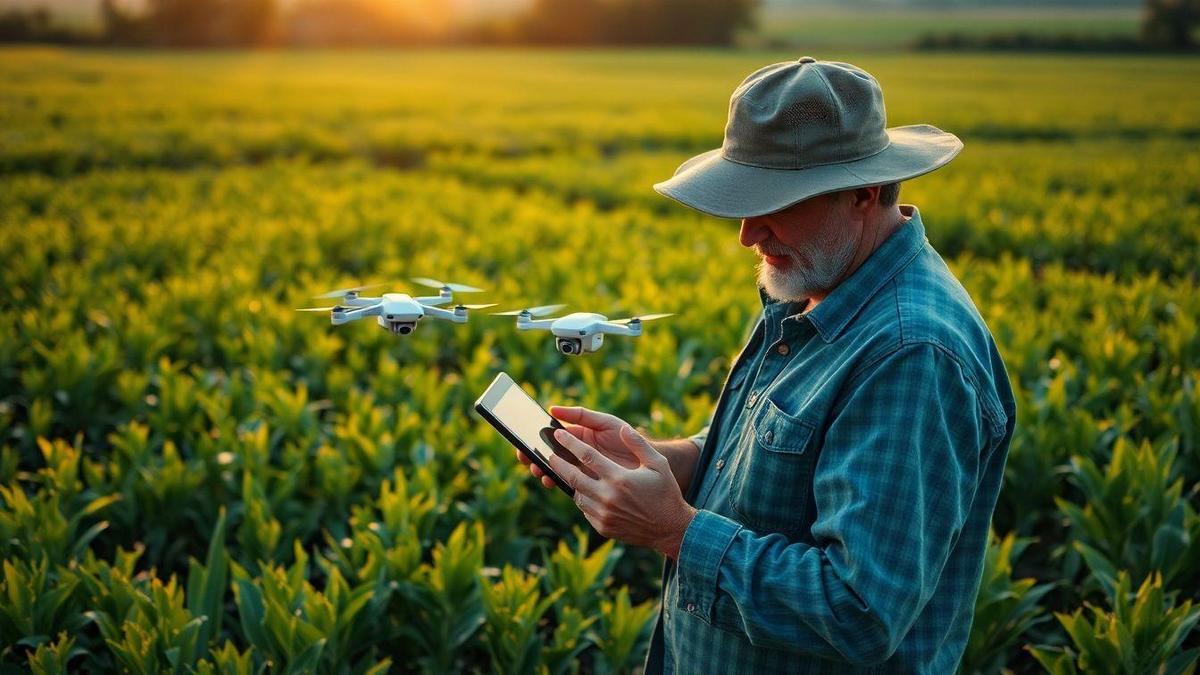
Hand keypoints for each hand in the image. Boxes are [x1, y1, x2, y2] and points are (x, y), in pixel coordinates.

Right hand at [515, 405, 640, 488]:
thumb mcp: (606, 422)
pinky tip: (551, 480)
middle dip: (534, 455)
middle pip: (549, 455)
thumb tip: (553, 409)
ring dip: (543, 469)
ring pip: (556, 471)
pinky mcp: (588, 487)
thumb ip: (582, 416)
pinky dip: (557, 483)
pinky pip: (568, 485)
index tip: (523, 437)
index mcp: (580, 437)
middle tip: (524, 456)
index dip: (536, 437)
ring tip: (538, 469)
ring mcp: (582, 471)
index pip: (553, 436)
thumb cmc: (628, 439)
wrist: (651, 464)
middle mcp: (578, 454)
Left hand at [547, 421, 696, 558]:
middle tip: (549, 454)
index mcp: (620, 478)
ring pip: (576, 494)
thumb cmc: (665, 492)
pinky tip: (584, 490)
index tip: (559, 435)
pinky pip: (585, 509)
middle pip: (572, 476)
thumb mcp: (658, 464)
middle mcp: (608, 497)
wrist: (670, 529)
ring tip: (564, 471)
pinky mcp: (602, 526)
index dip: (570, 444)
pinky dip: (582, 498)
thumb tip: (623, 428)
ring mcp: (603, 514)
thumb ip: (639, 444)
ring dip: (569, 482)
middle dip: (558, 463)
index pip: (587, 457)